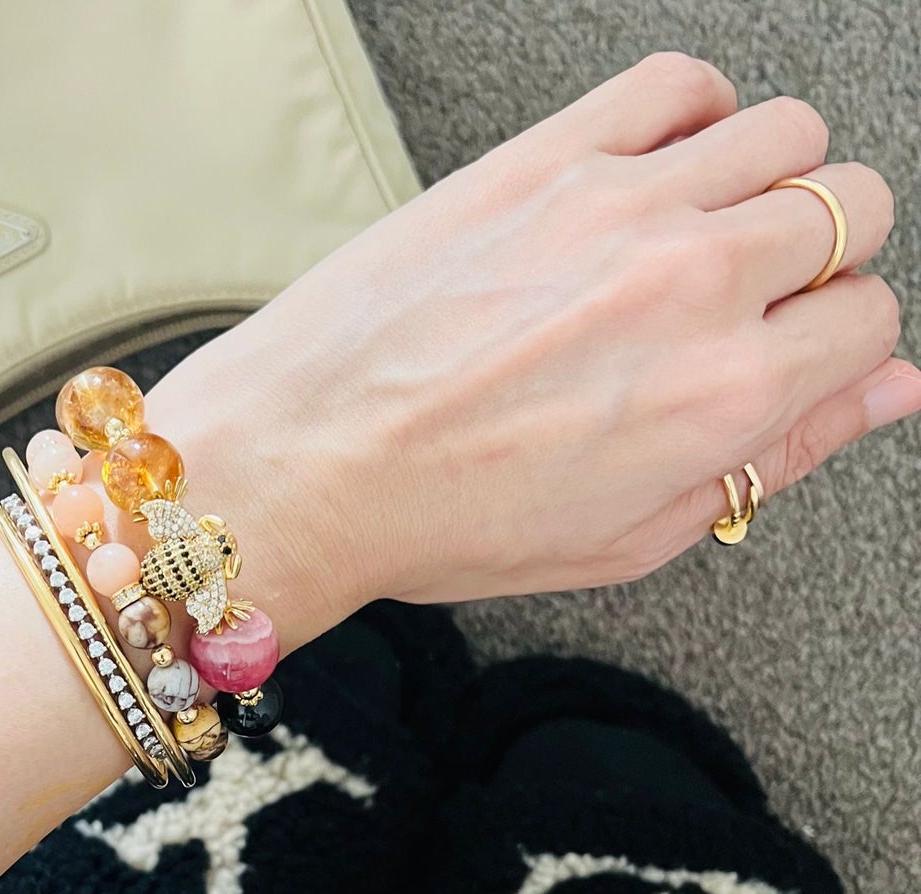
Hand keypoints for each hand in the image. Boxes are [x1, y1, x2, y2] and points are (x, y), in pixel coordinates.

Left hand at [146, 53, 914, 631]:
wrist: (302, 463)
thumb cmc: (440, 520)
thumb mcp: (624, 539)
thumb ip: (771, 459)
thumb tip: (886, 393)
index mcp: (719, 396)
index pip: (866, 323)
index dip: (831, 348)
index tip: (782, 360)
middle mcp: (688, 285)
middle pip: (850, 209)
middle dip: (814, 261)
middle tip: (740, 308)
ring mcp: (616, 206)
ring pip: (785, 134)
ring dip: (767, 183)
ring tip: (696, 241)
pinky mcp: (542, 158)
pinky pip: (675, 83)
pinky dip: (692, 116)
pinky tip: (654, 174)